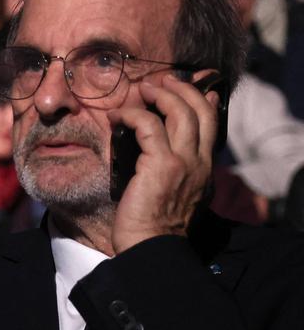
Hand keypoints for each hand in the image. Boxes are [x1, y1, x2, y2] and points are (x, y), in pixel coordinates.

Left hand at [107, 73, 219, 253]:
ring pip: (179, 112)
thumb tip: (157, 156)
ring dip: (160, 94)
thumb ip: (175, 174)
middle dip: (182, 89)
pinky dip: (132, 114)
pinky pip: (148, 125)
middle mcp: (199, 163)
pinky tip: (117, 116)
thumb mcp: (174, 197)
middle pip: (199, 111)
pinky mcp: (162, 164)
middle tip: (161, 81)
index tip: (196, 88)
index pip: (212, 126)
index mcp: (205, 170)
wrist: (151, 247)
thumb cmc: (152, 228)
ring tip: (142, 89)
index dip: (204, 102)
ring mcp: (184, 162)